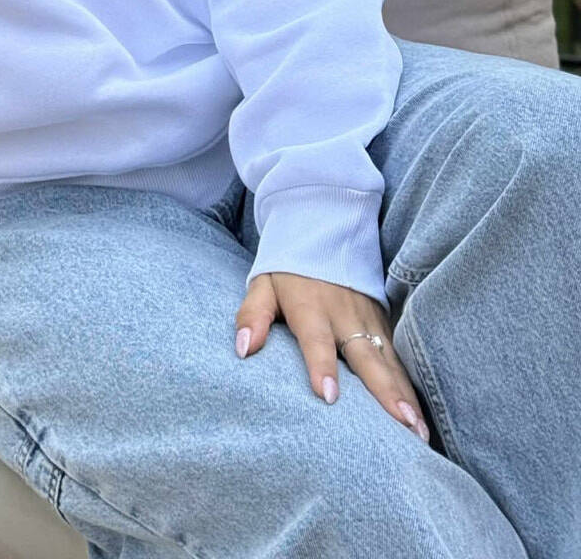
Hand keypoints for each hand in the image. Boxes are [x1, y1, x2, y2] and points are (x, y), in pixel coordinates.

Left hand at [235, 272, 431, 443]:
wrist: (323, 232)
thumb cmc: (288, 270)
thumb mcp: (263, 285)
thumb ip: (252, 315)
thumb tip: (242, 348)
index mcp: (311, 307)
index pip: (316, 339)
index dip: (321, 366)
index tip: (328, 397)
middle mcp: (345, 315)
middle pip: (367, 357)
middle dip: (385, 392)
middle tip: (401, 425)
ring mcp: (369, 320)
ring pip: (390, 363)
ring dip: (406, 397)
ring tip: (418, 432)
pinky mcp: (383, 324)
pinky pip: (399, 360)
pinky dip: (411, 389)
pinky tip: (420, 419)